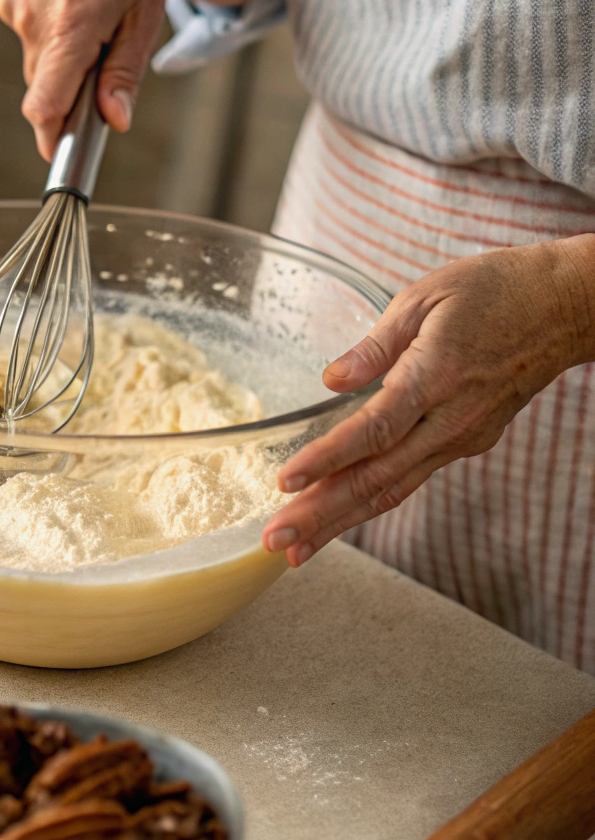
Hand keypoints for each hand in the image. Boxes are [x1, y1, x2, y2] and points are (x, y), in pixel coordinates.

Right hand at [0, 0, 254, 159]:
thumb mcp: (145, 22)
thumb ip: (125, 75)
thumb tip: (114, 121)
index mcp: (72, 25)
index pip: (44, 102)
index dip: (49, 135)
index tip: (58, 153)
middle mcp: (35, 17)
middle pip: (43, 90)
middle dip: (68, 95)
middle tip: (100, 70)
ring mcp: (16, 7)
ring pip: (35, 68)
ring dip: (58, 65)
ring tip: (87, 30)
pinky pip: (27, 42)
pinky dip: (46, 40)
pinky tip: (67, 10)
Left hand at [261, 237, 594, 566]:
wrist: (564, 307)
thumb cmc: (493, 291)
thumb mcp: (424, 298)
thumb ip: (374, 345)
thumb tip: (331, 380)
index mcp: (436, 377)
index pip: (373, 430)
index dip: (327, 460)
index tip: (286, 482)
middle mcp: (451, 420)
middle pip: (377, 478)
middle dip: (321, 514)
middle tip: (275, 541)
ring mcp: (462, 437)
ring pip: (393, 490)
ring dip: (341, 522)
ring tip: (296, 549)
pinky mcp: (467, 442)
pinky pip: (410, 478)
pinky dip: (371, 502)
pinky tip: (338, 515)